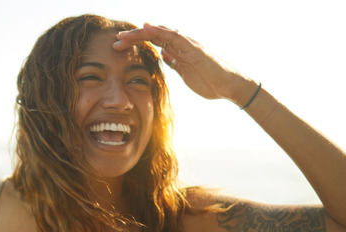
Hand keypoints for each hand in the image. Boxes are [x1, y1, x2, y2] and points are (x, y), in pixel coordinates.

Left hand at [113, 23, 255, 105]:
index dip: (136, 42)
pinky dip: (160, 32)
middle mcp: (182, 44)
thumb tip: (164, 54)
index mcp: (178, 50)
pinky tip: (147, 29)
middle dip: (134, 37)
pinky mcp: (194, 49)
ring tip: (124, 35)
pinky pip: (175, 37)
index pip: (154, 42)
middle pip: (153, 35)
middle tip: (115, 39)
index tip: (119, 45)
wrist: (230, 87)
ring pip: (161, 33)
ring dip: (141, 33)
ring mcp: (188, 44)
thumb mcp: (186, 73)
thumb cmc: (210, 82)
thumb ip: (175, 62)